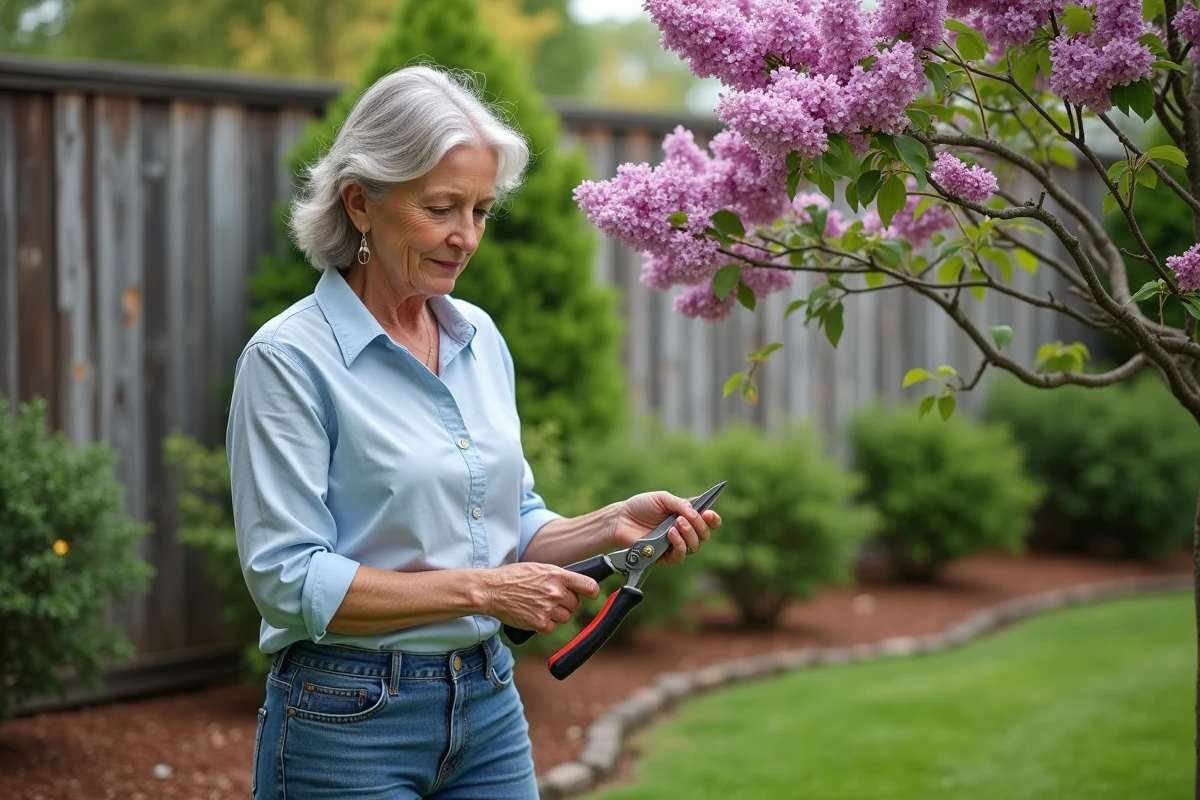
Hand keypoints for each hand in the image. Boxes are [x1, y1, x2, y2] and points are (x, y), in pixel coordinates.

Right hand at [480, 563, 599, 634]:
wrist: (492, 590)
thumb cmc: (513, 577)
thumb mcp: (538, 568)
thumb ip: (557, 576)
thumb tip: (573, 584)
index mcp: (557, 575)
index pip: (588, 586)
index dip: (592, 592)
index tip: (591, 594)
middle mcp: (555, 592)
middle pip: (575, 604)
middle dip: (566, 603)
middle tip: (550, 599)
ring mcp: (548, 609)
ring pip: (565, 618)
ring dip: (556, 615)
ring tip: (539, 606)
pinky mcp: (539, 623)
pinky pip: (551, 628)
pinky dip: (544, 624)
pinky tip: (533, 614)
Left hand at [611, 491, 721, 566]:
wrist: (621, 518)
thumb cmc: (641, 506)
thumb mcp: (662, 498)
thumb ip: (681, 504)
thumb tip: (697, 514)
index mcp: (687, 515)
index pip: (708, 521)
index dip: (713, 519)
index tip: (709, 514)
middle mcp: (684, 531)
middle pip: (704, 535)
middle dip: (699, 526)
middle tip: (685, 518)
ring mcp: (675, 544)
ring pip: (695, 546)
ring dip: (689, 534)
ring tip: (676, 524)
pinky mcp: (665, 556)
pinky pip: (680, 555)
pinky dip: (679, 544)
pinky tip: (671, 534)